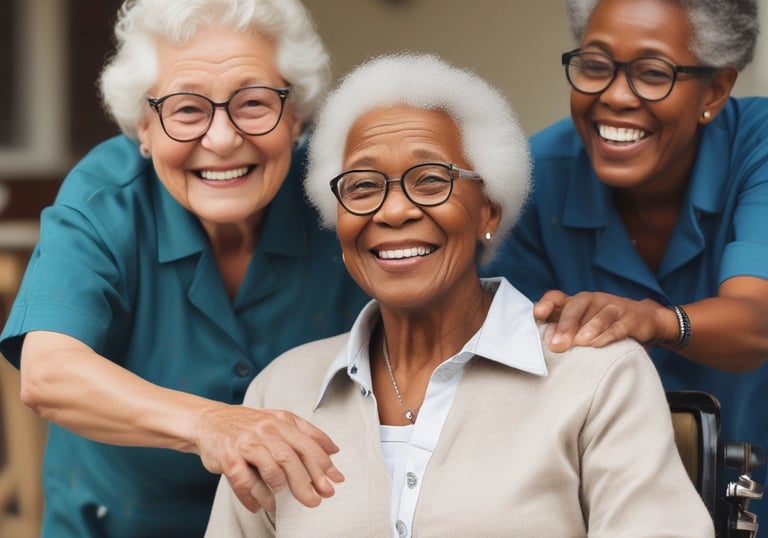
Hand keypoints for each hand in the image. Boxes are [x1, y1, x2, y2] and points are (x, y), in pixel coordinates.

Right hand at [193, 404, 343, 512]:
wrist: (209, 420)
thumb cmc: (248, 425)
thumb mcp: (279, 420)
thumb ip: (307, 434)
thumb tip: (334, 450)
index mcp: (282, 421)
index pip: (309, 444)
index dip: (324, 465)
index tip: (335, 481)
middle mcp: (266, 430)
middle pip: (292, 460)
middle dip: (307, 483)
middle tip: (316, 500)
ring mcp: (247, 443)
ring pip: (271, 471)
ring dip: (281, 490)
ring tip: (283, 501)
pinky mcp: (229, 457)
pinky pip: (246, 483)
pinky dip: (255, 497)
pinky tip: (260, 505)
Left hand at [533, 290, 672, 351]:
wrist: (643, 320)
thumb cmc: (602, 325)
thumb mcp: (581, 325)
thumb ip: (561, 332)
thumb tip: (546, 345)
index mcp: (575, 302)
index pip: (557, 297)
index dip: (547, 303)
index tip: (538, 314)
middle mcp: (593, 301)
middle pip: (576, 307)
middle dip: (565, 325)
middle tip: (556, 345)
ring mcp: (613, 307)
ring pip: (599, 315)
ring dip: (588, 328)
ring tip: (579, 343)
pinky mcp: (631, 319)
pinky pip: (619, 326)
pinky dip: (609, 335)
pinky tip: (599, 345)